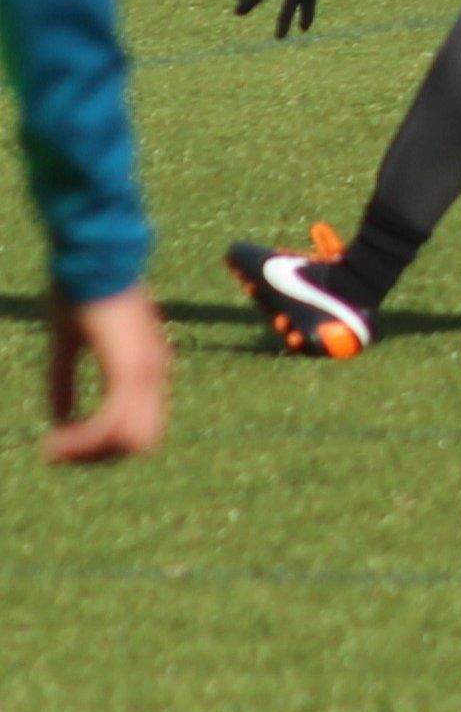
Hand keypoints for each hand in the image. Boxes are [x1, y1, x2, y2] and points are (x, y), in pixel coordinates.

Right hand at [40, 285, 165, 465]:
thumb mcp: (66, 344)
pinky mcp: (130, 367)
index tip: (59, 446)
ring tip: (55, 448)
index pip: (137, 429)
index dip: (100, 446)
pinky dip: (85, 440)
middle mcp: (153, 374)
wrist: (92, 255)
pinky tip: (56, 440)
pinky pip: (113, 423)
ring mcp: (145, 371)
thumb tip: (58, 418)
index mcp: (144, 368)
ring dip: (89, 453)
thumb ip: (64, 381)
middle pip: (138, 443)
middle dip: (97, 456)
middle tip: (59, 452)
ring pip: (130, 441)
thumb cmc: (79, 291)